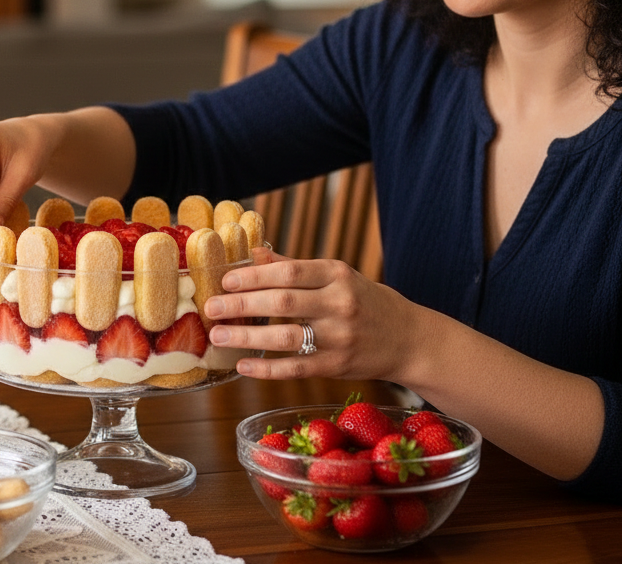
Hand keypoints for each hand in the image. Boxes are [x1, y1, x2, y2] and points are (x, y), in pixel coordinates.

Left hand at [203, 246, 420, 382]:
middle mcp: (339, 304)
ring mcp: (339, 338)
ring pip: (285, 337)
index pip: (289, 271)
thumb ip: (295, 266)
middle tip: (212, 306)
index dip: (254, 276)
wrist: (409, 339)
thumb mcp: (337, 276)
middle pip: (283, 303)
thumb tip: (255, 253)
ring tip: (218, 335)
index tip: (226, 279)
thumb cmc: (366, 301)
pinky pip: (296, 368)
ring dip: (246, 337)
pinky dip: (266, 368)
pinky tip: (243, 365)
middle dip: (242, 304)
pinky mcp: (337, 367)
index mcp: (337, 275)